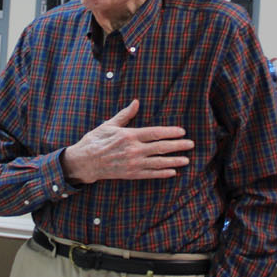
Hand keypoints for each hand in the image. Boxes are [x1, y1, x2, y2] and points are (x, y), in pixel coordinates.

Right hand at [61, 99, 193, 183]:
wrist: (84, 162)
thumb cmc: (95, 141)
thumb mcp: (109, 124)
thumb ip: (125, 115)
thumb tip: (136, 102)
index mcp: (129, 135)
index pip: (155, 133)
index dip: (170, 132)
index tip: (182, 131)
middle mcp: (133, 150)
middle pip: (160, 147)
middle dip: (178, 146)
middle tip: (191, 144)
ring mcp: (133, 163)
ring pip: (158, 162)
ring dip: (174, 161)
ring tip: (186, 160)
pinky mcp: (130, 174)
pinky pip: (150, 174)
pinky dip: (162, 173)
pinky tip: (172, 172)